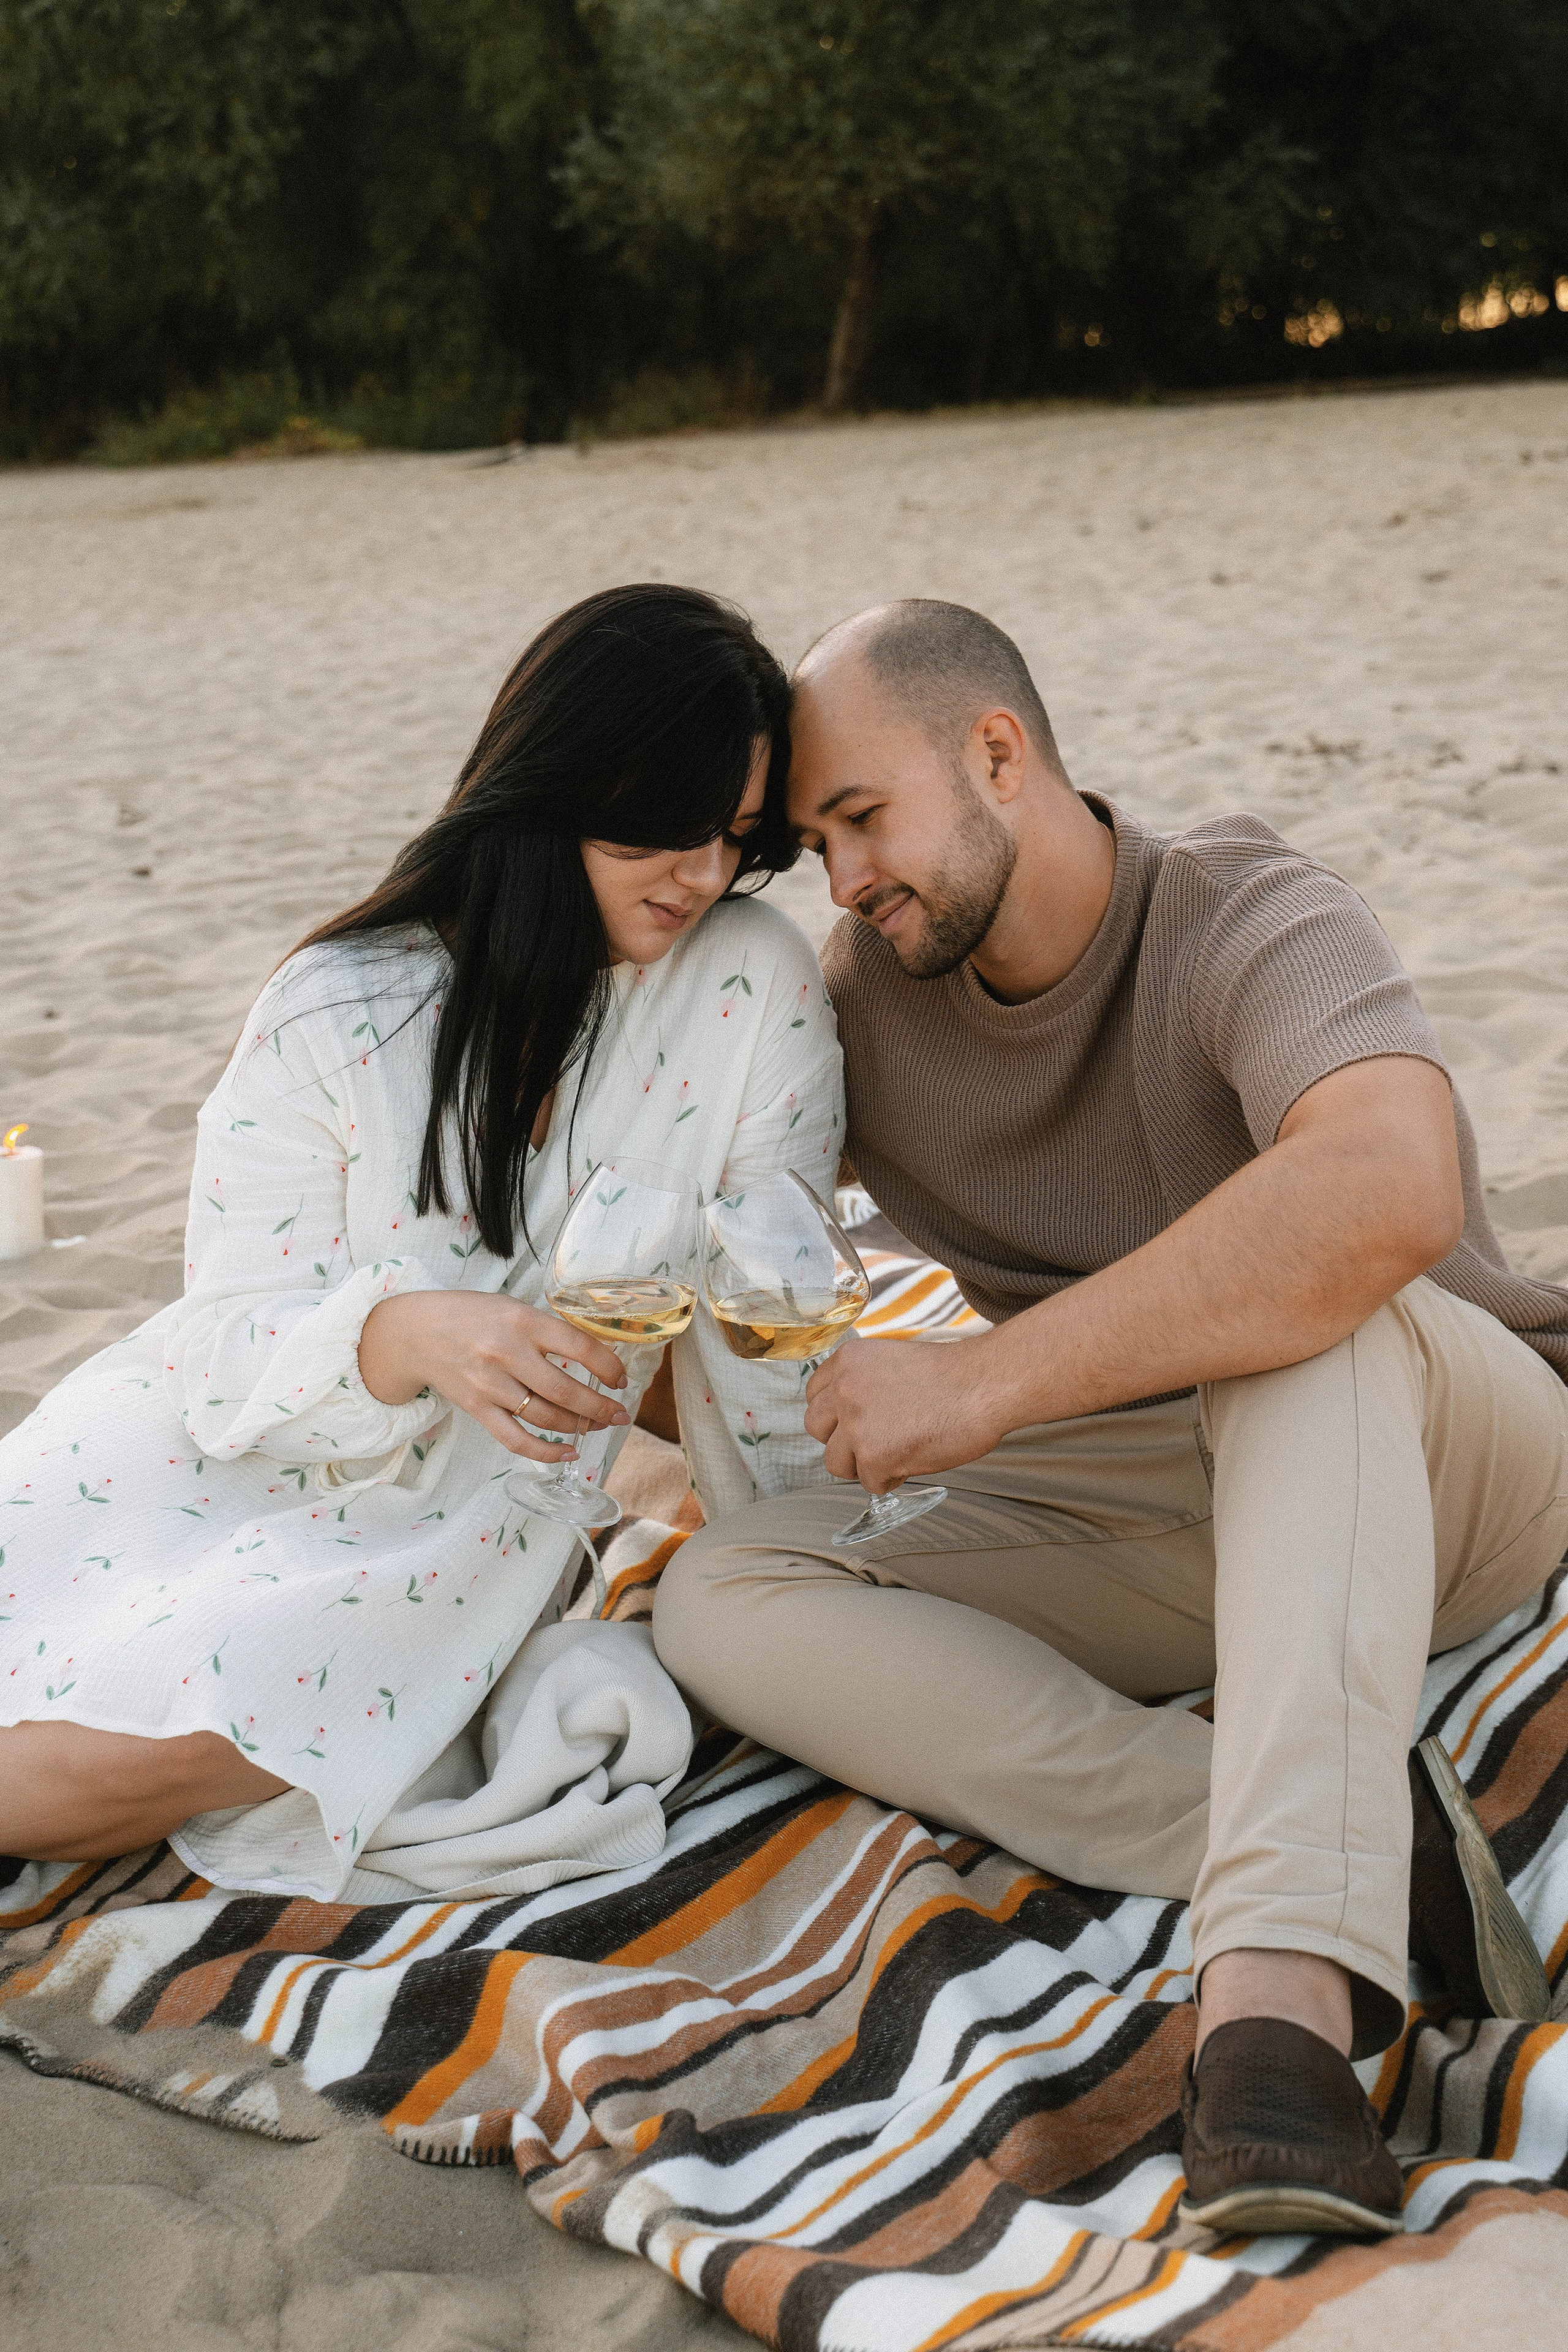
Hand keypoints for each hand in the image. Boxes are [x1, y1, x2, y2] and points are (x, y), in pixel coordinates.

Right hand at [359, 1290, 630, 1461]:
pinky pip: (516, 1439)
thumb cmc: (471, 1316)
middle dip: (601, 1407)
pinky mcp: (477, 1408)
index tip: (621, 1380)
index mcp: (523, 1321)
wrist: (416, 1332)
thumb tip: (594, 1357)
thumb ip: (547, 1331)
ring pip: (546, 1417)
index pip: (580, 1347)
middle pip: (567, 1391)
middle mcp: (508, 1353)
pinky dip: (545, 1452)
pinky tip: (568, 1453)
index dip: (609, 1367)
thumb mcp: (512, 1308)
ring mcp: (491, 1384)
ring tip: (598, 1426)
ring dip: (580, 1427)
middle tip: (621, 1414)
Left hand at [804, 1335, 1005, 1489]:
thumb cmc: (952, 1377)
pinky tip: (915, 1457)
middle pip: (816, 1429)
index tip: (854, 1420)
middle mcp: (844, 1389)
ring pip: (835, 1463)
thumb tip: (846, 1417)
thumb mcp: (891, 1361)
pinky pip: (869, 1483)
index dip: (834, 1414)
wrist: (985, 1385)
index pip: (814, 1396)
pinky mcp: (875, 1455)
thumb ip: (862, 1383)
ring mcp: (856, 1423)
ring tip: (898, 1450)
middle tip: (875, 1439)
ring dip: (864, 1464)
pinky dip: (892, 1478)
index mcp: (847, 1361)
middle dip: (841, 1441)